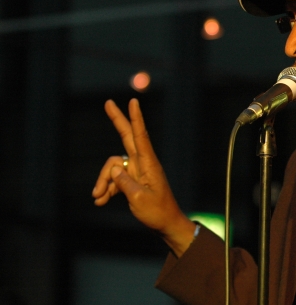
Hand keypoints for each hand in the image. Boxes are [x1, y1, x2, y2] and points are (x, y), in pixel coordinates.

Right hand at [92, 99, 195, 255]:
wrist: (166, 224)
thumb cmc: (157, 212)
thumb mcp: (139, 199)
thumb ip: (125, 183)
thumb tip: (114, 169)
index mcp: (149, 164)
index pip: (141, 136)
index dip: (136, 119)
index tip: (134, 102)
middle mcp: (143, 163)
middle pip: (127, 137)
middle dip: (117, 120)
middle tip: (108, 102)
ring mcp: (137, 171)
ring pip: (113, 166)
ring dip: (102, 181)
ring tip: (97, 198)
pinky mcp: (132, 180)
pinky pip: (114, 179)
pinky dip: (106, 189)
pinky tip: (100, 201)